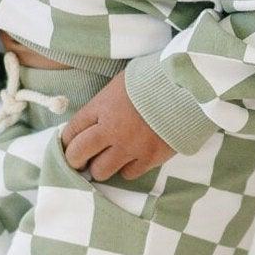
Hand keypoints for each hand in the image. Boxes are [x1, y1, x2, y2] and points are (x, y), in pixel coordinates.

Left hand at [60, 73, 175, 180]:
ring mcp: (130, 146)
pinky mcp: (149, 158)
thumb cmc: (153, 80)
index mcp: (101, 107)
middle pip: (78, 154)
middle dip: (74, 159)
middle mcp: (111, 130)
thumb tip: (91, 121)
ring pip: (101, 171)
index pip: (71, 130)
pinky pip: (128, 174)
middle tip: (79, 161)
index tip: (68, 145)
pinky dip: (127, 169)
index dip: (66, 140)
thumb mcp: (120, 84)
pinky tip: (131, 159)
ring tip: (106, 162)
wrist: (188, 88)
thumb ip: (103, 104)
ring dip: (101, 167)